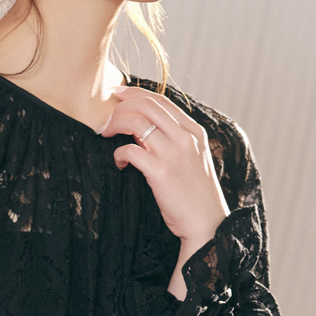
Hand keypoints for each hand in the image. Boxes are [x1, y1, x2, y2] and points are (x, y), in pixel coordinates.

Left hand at [98, 85, 229, 275]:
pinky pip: (129, 150)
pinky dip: (118, 154)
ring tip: (107, 136)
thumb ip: (175, 139)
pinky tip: (120, 164)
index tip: (118, 94)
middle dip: (120, 108)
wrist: (207, 222)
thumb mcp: (193, 157)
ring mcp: (173, 154)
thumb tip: (144, 126)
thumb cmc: (195, 192)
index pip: (161, 100)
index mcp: (194, 131)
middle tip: (108, 121)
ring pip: (135, 122)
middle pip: (146, 105)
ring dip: (115, 125)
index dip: (135, 93)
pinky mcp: (161, 172)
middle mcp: (185, 138)